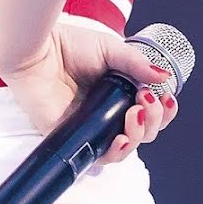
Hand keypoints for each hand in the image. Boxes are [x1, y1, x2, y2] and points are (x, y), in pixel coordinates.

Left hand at [0, 23, 177, 164]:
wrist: (37, 49)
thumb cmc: (68, 45)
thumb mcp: (110, 49)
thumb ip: (137, 64)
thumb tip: (165, 78)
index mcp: (119, 93)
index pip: (150, 112)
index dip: (163, 110)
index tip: (164, 96)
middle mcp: (107, 113)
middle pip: (143, 133)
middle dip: (155, 120)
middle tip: (145, 100)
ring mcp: (91, 127)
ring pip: (125, 148)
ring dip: (139, 135)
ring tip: (134, 113)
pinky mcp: (73, 137)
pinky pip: (98, 157)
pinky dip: (116, 153)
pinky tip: (121, 137)